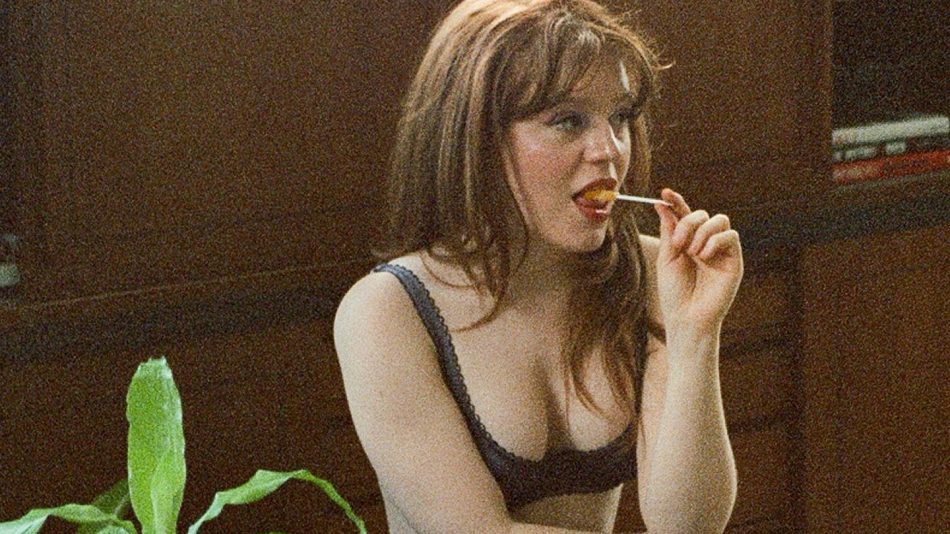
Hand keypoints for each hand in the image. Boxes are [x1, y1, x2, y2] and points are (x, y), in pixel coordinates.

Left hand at [653, 188, 742, 335]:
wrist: (687, 317)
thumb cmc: (674, 292)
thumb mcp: (666, 258)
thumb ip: (668, 231)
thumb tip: (662, 205)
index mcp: (686, 241)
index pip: (684, 214)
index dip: (676, 201)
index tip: (664, 193)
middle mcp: (704, 243)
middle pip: (702, 213)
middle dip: (687, 222)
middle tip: (678, 244)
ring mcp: (720, 250)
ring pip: (719, 219)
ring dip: (702, 232)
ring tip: (692, 253)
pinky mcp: (734, 259)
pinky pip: (730, 235)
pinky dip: (715, 240)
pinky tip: (704, 256)